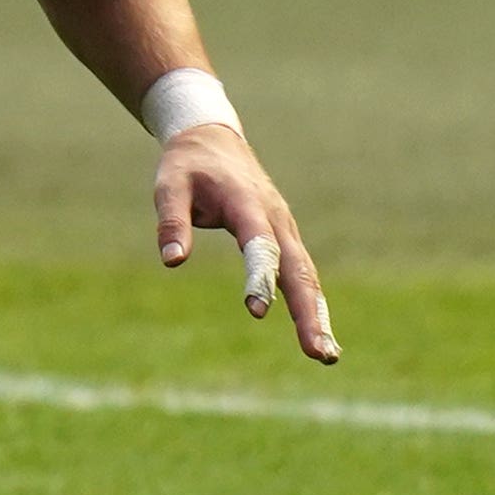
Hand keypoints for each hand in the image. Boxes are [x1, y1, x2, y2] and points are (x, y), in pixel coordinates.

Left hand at [153, 123, 337, 364]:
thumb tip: (172, 262)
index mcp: (247, 203)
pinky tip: (318, 336)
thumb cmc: (188, 165)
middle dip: (308, 312)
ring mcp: (285, 229)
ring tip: (325, 355)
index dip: (260, 276)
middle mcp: (276, 218)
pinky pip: (302, 274)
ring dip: (317, 315)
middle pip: (298, 269)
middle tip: (318, 352)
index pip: (260, 244)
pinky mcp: (285, 238)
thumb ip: (172, 221)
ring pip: (306, 275)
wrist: (212, 138)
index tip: (258, 310)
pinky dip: (312, 304)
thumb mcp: (169, 185)